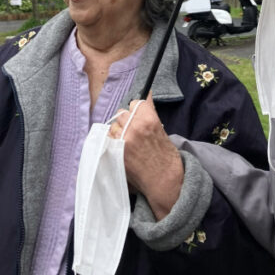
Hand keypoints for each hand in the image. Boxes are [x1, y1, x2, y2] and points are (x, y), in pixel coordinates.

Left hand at [109, 98, 183, 220]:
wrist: (164, 180)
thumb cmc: (166, 157)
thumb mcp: (161, 130)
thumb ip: (149, 113)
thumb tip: (146, 94)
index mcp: (148, 119)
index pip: (135, 103)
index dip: (136, 110)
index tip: (138, 115)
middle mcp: (134, 127)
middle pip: (122, 113)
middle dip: (126, 120)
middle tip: (133, 131)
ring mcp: (123, 139)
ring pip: (113, 126)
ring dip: (118, 131)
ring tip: (128, 142)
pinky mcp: (116, 151)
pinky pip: (108, 139)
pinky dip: (112, 142)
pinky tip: (121, 148)